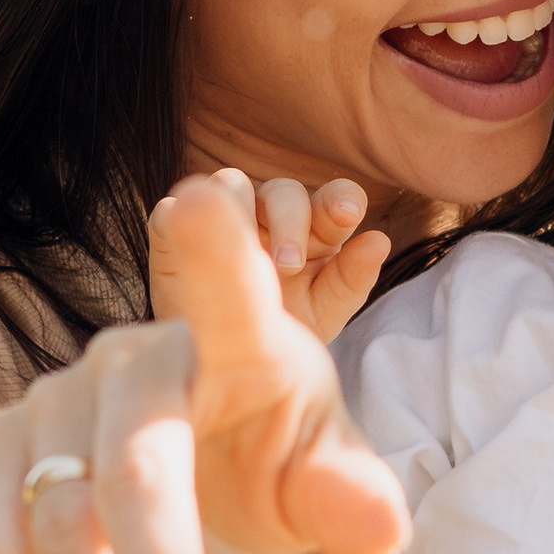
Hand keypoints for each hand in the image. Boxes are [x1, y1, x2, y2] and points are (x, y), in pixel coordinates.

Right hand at [0, 185, 403, 553]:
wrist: (125, 474)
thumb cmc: (252, 454)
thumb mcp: (312, 470)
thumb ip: (348, 493)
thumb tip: (384, 523)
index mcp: (232, 343)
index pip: (229, 293)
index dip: (216, 247)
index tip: (203, 200)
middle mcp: (127, 359)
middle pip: (134, 472)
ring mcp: (48, 405)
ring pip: (57, 529)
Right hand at [153, 166, 388, 345]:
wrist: (223, 369)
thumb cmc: (280, 331)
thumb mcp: (322, 315)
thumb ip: (351, 281)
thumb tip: (379, 241)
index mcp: (313, 230)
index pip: (332, 200)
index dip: (340, 200)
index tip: (348, 213)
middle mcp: (270, 216)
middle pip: (284, 192)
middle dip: (291, 221)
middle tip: (289, 264)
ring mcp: (223, 218)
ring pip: (231, 184)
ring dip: (240, 212)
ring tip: (245, 258)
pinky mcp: (174, 227)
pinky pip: (174, 207)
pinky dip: (182, 214)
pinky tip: (190, 242)